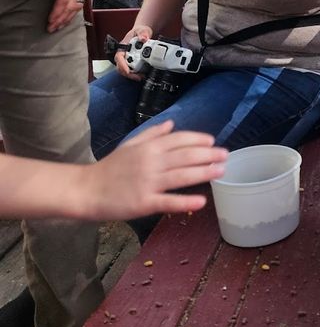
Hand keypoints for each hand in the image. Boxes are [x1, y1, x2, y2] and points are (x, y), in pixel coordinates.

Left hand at [47, 0, 87, 32]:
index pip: (64, 0)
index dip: (57, 12)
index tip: (50, 21)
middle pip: (72, 5)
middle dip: (62, 19)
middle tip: (53, 28)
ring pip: (78, 3)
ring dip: (69, 16)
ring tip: (61, 25)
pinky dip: (75, 9)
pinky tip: (70, 14)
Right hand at [84, 121, 227, 219]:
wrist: (85, 190)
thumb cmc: (110, 167)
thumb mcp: (130, 144)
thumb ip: (152, 134)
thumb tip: (172, 123)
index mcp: (148, 147)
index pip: (179, 139)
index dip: (198, 139)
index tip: (213, 142)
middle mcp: (151, 162)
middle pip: (186, 156)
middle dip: (209, 155)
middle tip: (226, 155)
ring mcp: (148, 182)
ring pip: (182, 176)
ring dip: (204, 173)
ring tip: (221, 171)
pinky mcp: (144, 203)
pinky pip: (168, 201)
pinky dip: (186, 202)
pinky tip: (201, 202)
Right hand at [115, 23, 153, 78]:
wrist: (143, 33)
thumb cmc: (140, 31)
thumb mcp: (142, 30)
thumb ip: (143, 33)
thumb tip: (143, 38)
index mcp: (123, 46)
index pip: (119, 57)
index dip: (122, 65)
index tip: (127, 71)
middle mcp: (123, 54)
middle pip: (120, 66)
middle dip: (128, 74)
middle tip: (138, 77)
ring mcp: (127, 58)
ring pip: (125, 70)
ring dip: (132, 75)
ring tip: (141, 77)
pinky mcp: (132, 62)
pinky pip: (131, 70)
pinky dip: (136, 74)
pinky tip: (142, 75)